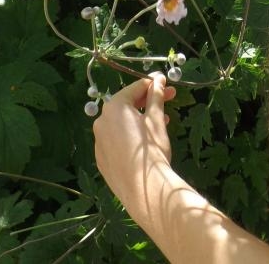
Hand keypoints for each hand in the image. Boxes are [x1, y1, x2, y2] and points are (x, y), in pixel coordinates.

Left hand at [93, 73, 176, 213]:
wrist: (144, 189)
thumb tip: (158, 79)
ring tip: (162, 123)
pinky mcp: (102, 160)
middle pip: (126, 105)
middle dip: (148, 102)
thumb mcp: (156, 119)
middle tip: (169, 100)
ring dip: (140, 119)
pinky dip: (130, 137)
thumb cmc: (152, 149)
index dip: (153, 85)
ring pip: (121, 124)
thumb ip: (156, 96)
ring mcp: (99, 142)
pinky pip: (116, 142)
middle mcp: (101, 122)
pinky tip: (145, 144)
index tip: (167, 85)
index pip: (135, 88)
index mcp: (114, 108)